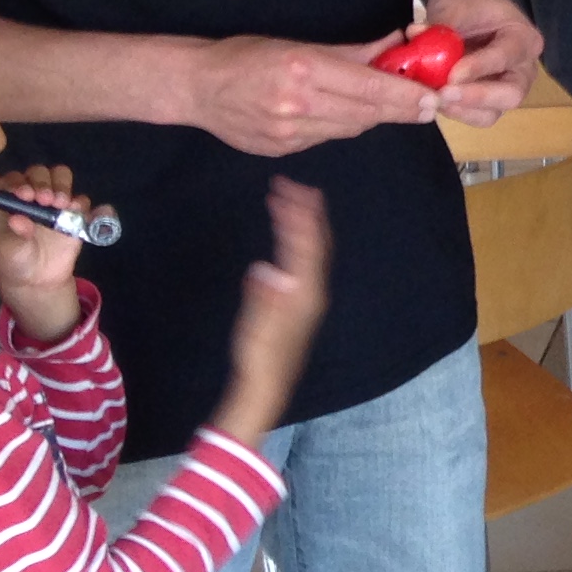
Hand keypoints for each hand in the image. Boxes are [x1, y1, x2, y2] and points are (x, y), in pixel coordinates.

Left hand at [0, 163, 87, 340]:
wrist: (37, 280)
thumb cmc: (14, 261)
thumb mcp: (9, 250)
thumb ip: (15, 234)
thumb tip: (18, 219)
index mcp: (10, 201)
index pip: (13, 179)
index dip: (19, 182)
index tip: (26, 195)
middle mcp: (32, 196)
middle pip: (40, 172)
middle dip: (43, 182)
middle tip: (46, 200)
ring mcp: (54, 203)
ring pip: (61, 177)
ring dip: (63, 186)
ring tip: (62, 205)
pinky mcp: (75, 214)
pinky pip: (85, 202)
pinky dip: (87, 204)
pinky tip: (88, 215)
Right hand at [182, 37, 440, 155]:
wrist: (197, 88)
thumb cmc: (247, 57)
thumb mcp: (299, 45)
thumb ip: (352, 52)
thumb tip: (396, 46)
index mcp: (303, 69)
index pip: (369, 86)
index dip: (404, 95)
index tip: (431, 98)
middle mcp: (298, 103)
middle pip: (366, 112)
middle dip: (400, 109)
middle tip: (427, 106)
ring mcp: (288, 131)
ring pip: (350, 128)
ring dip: (371, 116)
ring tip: (386, 103)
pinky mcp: (282, 149)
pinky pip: (327, 138)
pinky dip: (341, 125)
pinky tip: (340, 112)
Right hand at [211, 179, 328, 446]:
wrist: (266, 386)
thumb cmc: (259, 359)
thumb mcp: (257, 329)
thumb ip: (264, 298)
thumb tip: (268, 270)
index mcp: (305, 292)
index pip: (306, 245)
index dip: (299, 216)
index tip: (286, 190)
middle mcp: (312, 291)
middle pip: (315, 243)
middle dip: (305, 212)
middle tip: (291, 185)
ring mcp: (308, 296)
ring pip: (311, 251)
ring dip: (303, 223)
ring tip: (293, 199)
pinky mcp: (299, 302)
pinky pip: (305, 261)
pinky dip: (299, 241)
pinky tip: (290, 237)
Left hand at [418, 0, 542, 127]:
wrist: (467, 5)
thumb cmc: (468, 1)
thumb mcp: (456, 5)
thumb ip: (440, 24)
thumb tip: (416, 35)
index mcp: (524, 39)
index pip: (506, 56)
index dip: (479, 68)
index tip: (451, 75)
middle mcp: (523, 68)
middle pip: (511, 95)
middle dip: (476, 98)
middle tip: (443, 94)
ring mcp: (505, 88)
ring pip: (492, 112)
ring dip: (462, 110)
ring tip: (434, 98)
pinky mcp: (486, 100)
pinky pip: (474, 115)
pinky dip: (453, 111)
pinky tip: (433, 98)